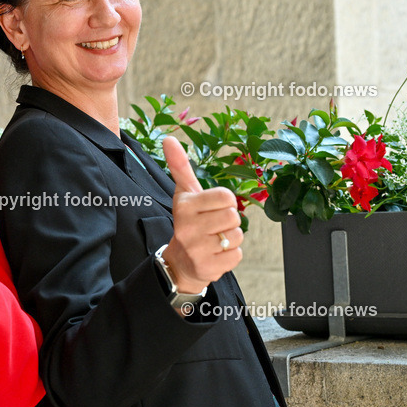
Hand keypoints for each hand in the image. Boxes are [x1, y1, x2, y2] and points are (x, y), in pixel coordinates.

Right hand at [160, 136, 242, 294]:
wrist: (180, 261)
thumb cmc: (188, 221)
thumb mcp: (184, 193)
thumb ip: (180, 166)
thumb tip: (169, 138)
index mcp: (185, 206)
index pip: (227, 197)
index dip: (225, 202)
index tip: (212, 208)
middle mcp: (187, 228)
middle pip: (234, 216)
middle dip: (229, 221)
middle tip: (213, 226)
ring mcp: (197, 250)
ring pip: (237, 236)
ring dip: (230, 239)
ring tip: (214, 240)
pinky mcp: (207, 268)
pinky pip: (236, 255)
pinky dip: (230, 255)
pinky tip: (215, 254)